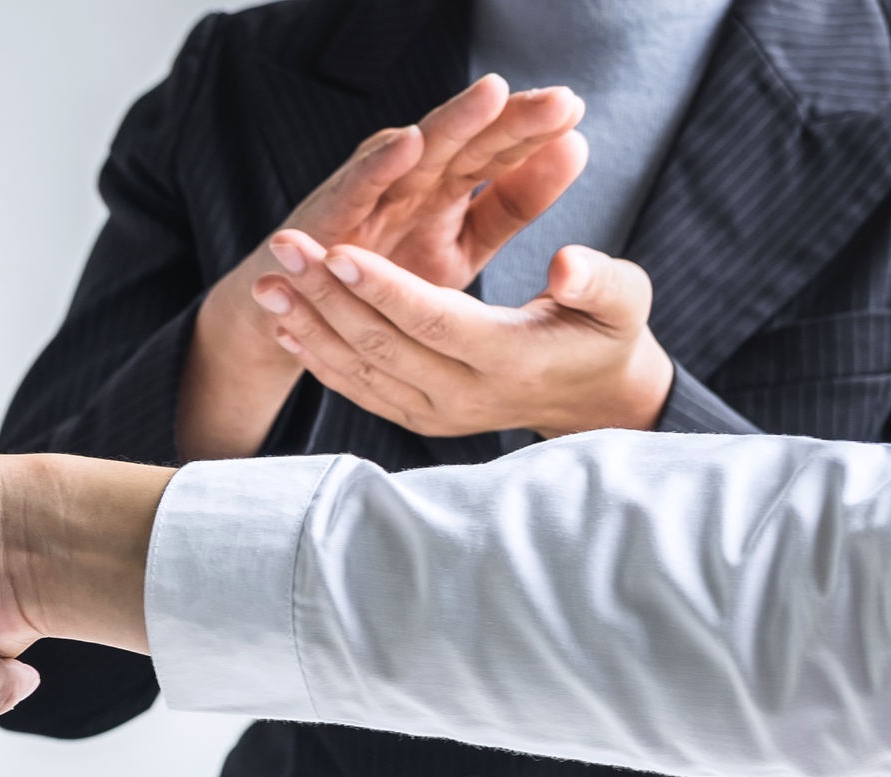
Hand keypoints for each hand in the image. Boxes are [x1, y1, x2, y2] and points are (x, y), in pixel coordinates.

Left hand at [180, 74, 588, 459]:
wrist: (591, 397)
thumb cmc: (607, 332)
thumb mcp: (623, 301)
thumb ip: (598, 280)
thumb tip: (567, 263)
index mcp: (509, 359)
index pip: (433, 321)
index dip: (384, 287)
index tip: (339, 250)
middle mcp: (464, 395)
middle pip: (381, 343)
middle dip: (326, 294)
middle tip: (284, 245)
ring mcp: (435, 413)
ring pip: (360, 368)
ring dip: (309, 324)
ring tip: (267, 284)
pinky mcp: (416, 418)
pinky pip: (358, 389)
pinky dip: (319, 358)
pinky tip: (287, 324)